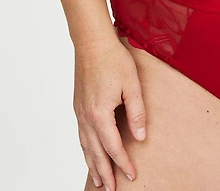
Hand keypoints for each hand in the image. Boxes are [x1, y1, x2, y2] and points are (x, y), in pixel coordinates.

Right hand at [73, 35, 146, 188]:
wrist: (92, 42)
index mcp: (100, 114)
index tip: (131, 175)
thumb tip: (141, 137)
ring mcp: (80, 112)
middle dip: (105, 173)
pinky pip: (81, 135)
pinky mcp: (78, 106)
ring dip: (93, 165)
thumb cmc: (113, 59)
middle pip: (96, 153)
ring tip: (100, 180)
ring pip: (85, 147)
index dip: (123, 163)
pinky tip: (89, 153)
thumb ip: (137, 113)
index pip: (113, 147)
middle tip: (113, 190)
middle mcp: (86, 117)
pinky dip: (85, 150)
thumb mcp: (132, 85)